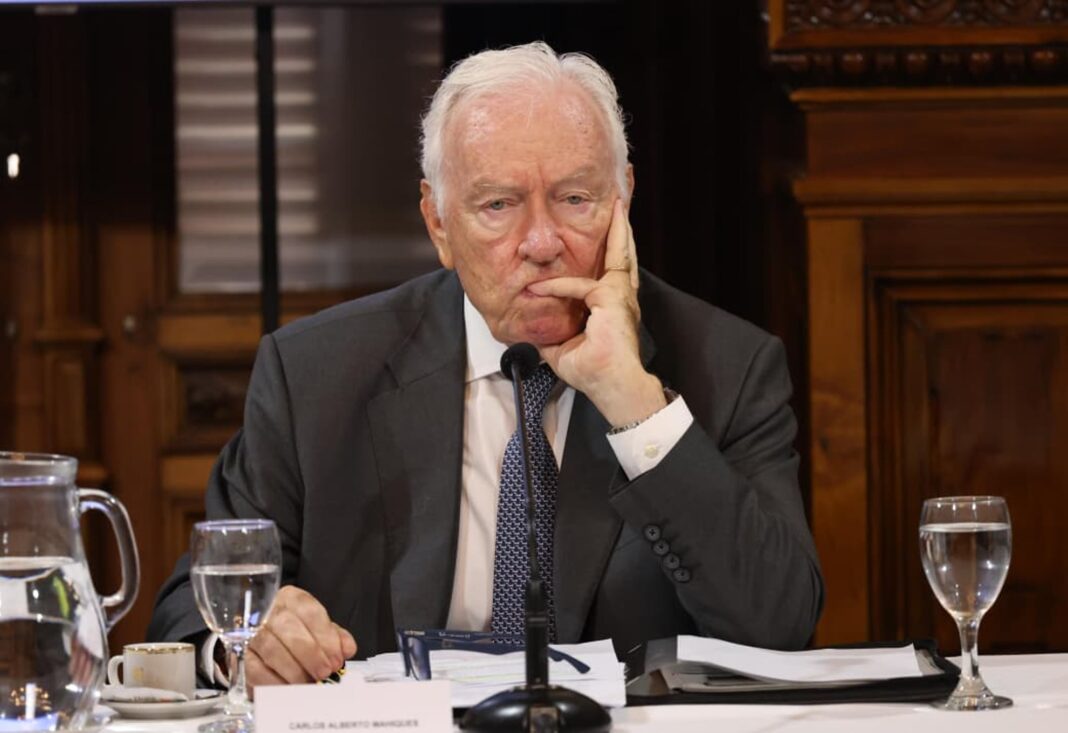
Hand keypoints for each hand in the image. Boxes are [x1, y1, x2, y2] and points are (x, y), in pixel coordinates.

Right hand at [245, 585, 356, 690]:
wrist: (271, 646)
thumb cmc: (301, 636)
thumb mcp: (322, 631)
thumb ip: (336, 638)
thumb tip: (347, 649)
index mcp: (292, 599)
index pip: (309, 611)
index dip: (325, 637)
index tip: (337, 658)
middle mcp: (269, 611)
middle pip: (288, 627)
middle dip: (310, 654)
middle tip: (324, 673)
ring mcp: (252, 634)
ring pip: (271, 649)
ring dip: (294, 670)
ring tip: (310, 684)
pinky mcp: (243, 658)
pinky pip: (256, 671)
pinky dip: (276, 683)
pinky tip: (291, 691)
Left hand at [527, 199, 665, 427]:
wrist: (611, 386)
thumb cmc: (594, 374)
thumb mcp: (562, 351)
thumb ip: (549, 336)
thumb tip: (528, 334)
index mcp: (613, 307)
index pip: (607, 274)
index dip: (593, 263)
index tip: (574, 257)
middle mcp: (622, 298)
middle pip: (623, 256)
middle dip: (622, 230)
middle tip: (620, 208)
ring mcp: (620, 297)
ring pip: (620, 255)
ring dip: (619, 230)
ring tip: (618, 208)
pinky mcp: (611, 299)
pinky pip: (579, 286)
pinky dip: (558, 286)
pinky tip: (539, 288)